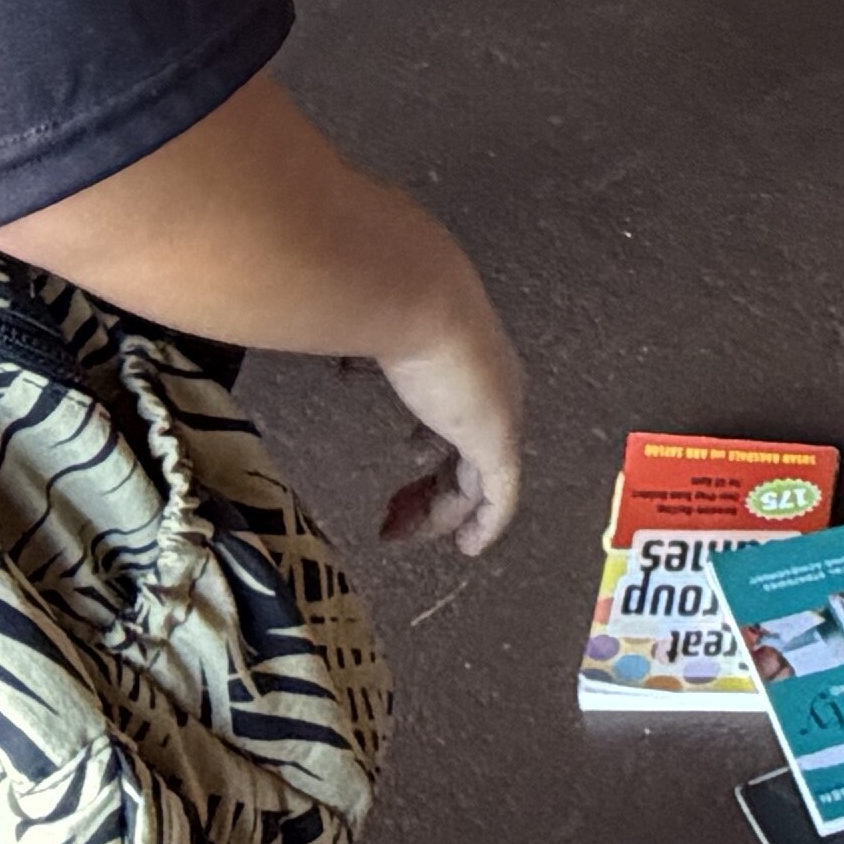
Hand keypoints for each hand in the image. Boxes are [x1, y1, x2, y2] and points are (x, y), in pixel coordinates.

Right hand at [371, 301, 525, 556]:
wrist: (417, 295)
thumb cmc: (388, 306)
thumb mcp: (375, 337)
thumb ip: (367, 356)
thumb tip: (344, 368)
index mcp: (466, 364)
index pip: (456, 417)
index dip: (431, 447)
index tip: (403, 460)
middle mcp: (491, 391)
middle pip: (465, 455)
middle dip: (429, 488)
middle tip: (391, 514)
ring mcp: (499, 417)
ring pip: (474, 481)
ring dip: (437, 510)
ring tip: (400, 531)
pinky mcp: (498, 442)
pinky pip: (499, 498)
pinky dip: (485, 525)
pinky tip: (468, 548)